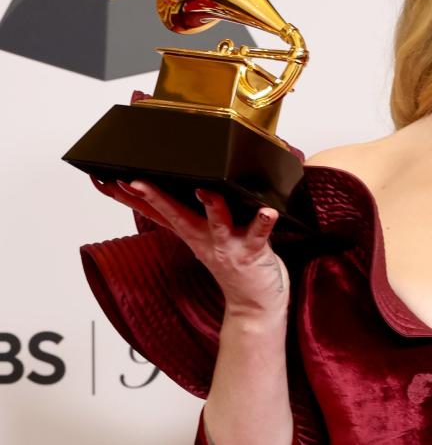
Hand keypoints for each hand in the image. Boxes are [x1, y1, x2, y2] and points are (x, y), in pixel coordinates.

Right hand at [90, 176, 289, 317]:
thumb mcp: (204, 239)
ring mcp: (228, 246)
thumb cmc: (235, 265)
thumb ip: (193, 216)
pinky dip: (263, 222)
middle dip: (156, 198)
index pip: (157, 212)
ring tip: (206, 190)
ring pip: (217, 223)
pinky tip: (267, 211)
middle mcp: (205, 239)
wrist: (255, 305)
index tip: (110, 180)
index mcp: (192, 233)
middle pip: (176, 215)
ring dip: (212, 206)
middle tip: (136, 181)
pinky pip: (259, 234)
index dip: (134, 198)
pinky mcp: (253, 251)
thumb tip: (186, 188)